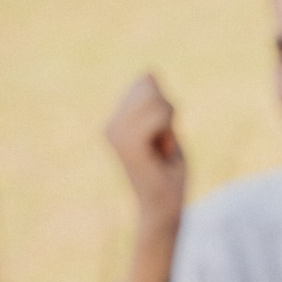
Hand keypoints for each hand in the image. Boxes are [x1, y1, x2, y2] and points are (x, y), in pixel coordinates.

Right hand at [105, 74, 187, 229]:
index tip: (162, 136)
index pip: (146, 84)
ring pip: (156, 101)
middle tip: (163, 144)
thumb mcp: (165, 130)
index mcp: (117, 121)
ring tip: (162, 149)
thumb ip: (157, 102)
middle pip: (150, 87)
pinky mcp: (127, 143)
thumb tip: (149, 72)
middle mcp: (111, 125)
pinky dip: (168, 132)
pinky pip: (159, 116)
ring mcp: (115, 133)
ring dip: (169, 124)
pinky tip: (162, 152)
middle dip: (168, 113)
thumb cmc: (168, 175)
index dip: (166, 107)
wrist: (163, 209)